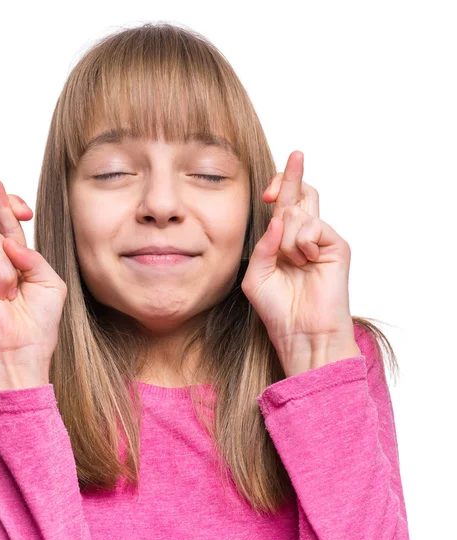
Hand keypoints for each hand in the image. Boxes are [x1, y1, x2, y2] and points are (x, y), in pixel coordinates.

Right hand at [0, 179, 66, 388]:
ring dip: (15, 267)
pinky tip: (4, 297)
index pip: (8, 227)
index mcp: (14, 261)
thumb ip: (34, 257)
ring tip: (14, 294)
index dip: (12, 209)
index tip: (24, 209)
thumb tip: (9, 241)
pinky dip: (6, 276)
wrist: (25, 350)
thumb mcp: (50, 282)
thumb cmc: (39, 321)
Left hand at [241, 151, 359, 375]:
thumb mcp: (256, 276)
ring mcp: (322, 240)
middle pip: (301, 193)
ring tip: (293, 262)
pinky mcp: (337, 246)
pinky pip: (313, 225)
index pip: (284, 204)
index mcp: (283, 241)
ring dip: (285, 237)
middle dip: (291, 174)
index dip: (279, 187)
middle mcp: (303, 237)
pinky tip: (306, 261)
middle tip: (296, 154)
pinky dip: (302, 243)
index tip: (268, 191)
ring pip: (298, 211)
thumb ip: (262, 246)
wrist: (301, 332)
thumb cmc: (277, 308)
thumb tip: (278, 218)